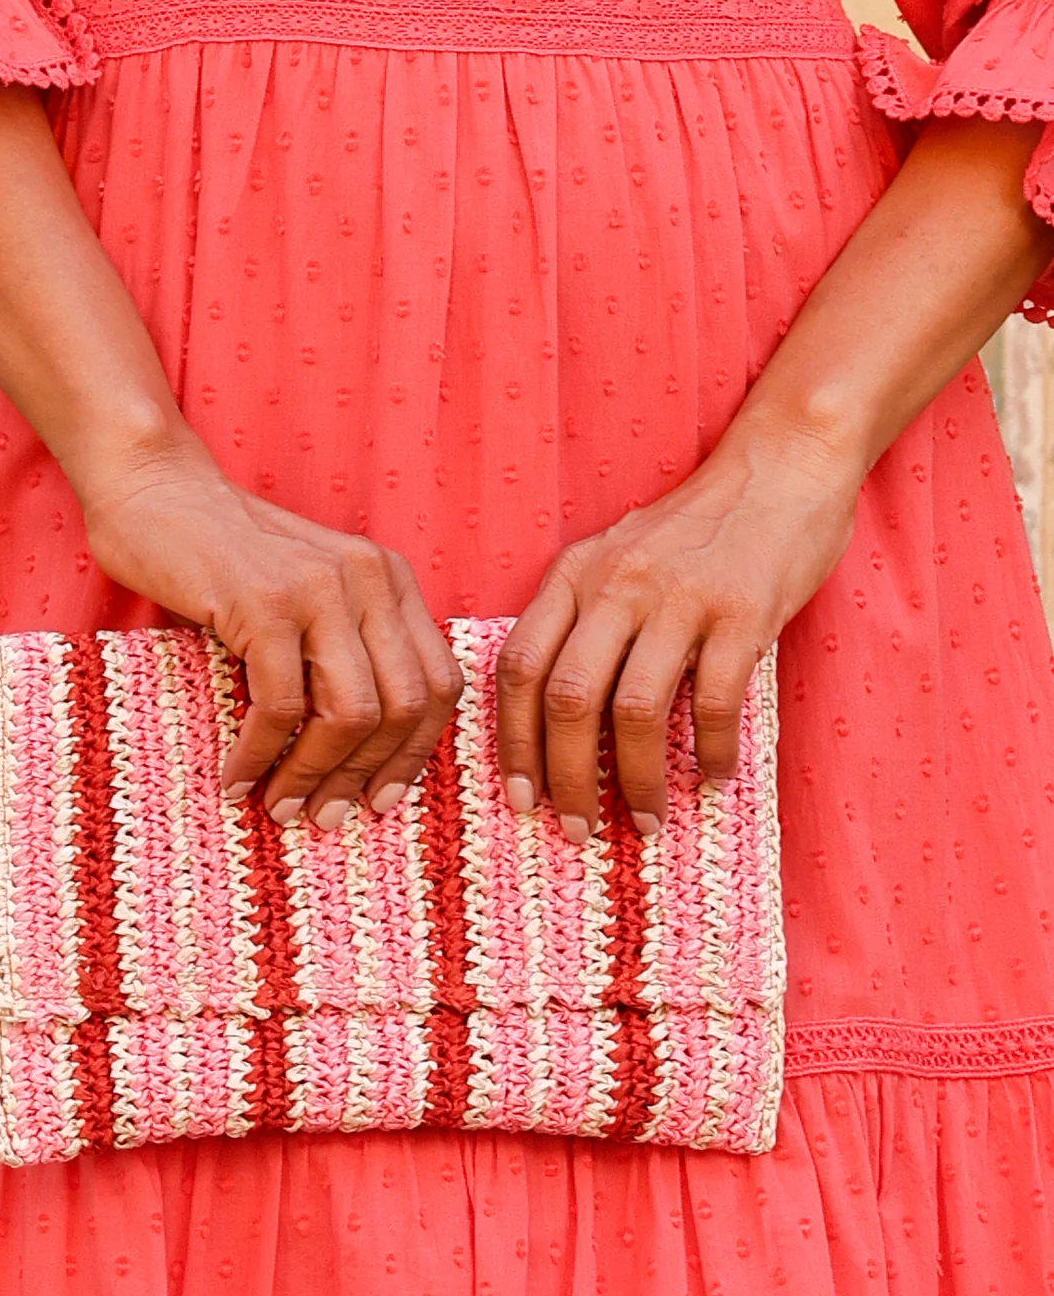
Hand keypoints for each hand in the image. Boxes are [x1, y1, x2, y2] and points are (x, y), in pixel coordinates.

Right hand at [81, 439, 462, 827]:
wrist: (154, 491)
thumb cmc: (222, 558)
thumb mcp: (306, 597)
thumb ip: (340, 651)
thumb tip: (356, 758)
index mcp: (390, 580)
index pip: (439, 682)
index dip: (416, 753)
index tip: (380, 799)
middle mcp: (369, 579)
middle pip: (404, 705)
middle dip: (368, 775)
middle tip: (327, 817)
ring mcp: (320, 588)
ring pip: (352, 712)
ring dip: (315, 774)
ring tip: (282, 808)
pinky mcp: (265, 603)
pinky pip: (281, 705)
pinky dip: (260, 754)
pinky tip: (237, 778)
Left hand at [495, 422, 860, 840]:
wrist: (783, 465)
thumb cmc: (697, 526)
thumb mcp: (617, 556)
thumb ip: (583, 618)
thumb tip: (555, 719)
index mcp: (575, 574)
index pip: (519, 667)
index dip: (513, 742)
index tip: (520, 796)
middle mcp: (616, 584)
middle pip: (566, 698)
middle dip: (565, 779)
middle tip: (577, 830)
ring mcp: (679, 597)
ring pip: (634, 711)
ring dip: (636, 780)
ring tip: (647, 821)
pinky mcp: (742, 611)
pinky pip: (714, 702)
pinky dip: (711, 752)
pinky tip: (714, 778)